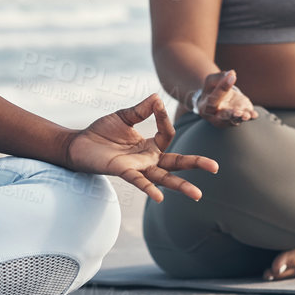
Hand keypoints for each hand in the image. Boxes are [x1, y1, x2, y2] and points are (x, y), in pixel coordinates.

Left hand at [63, 93, 217, 202]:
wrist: (78, 144)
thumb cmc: (101, 133)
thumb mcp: (124, 117)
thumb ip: (141, 110)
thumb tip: (156, 97)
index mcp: (149, 146)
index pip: (167, 134)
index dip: (164, 118)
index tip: (157, 104)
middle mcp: (147, 159)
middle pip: (176, 162)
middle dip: (196, 164)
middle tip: (216, 168)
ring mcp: (137, 167)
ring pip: (162, 178)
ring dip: (180, 186)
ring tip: (198, 194)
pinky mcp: (123, 171)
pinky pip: (139, 181)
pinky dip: (149, 189)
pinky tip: (160, 198)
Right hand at [194, 69, 256, 127]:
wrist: (218, 101)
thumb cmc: (212, 90)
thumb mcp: (211, 82)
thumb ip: (219, 77)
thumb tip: (231, 73)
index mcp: (205, 108)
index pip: (213, 100)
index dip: (222, 88)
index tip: (232, 76)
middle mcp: (216, 117)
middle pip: (223, 116)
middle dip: (231, 115)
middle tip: (237, 112)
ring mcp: (228, 119)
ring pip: (235, 120)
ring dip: (241, 117)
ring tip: (246, 116)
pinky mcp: (239, 117)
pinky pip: (245, 118)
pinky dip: (250, 116)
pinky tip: (254, 115)